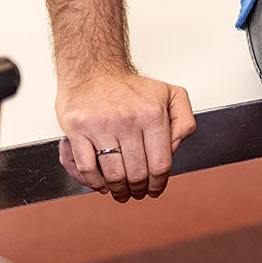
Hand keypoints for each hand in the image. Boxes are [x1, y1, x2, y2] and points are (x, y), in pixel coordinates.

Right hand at [55, 71, 196, 201]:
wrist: (93, 69)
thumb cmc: (131, 87)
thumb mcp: (171, 95)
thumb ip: (184, 121)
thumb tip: (175, 149)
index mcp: (153, 114)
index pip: (161, 163)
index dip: (159, 183)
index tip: (155, 189)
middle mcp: (129, 120)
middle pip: (137, 172)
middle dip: (138, 189)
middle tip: (137, 193)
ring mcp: (101, 125)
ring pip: (113, 174)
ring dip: (118, 190)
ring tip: (120, 192)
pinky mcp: (78, 129)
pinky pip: (86, 167)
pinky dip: (94, 183)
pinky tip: (101, 185)